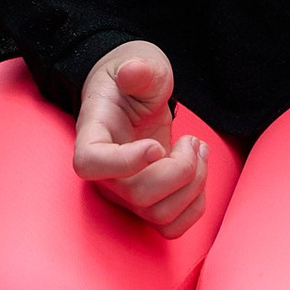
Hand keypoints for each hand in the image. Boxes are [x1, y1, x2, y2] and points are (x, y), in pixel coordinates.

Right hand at [74, 41, 212, 236]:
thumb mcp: (140, 63)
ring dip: (194, 184)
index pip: (90, 164)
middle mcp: (105, 172)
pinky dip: (194, 206)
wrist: (137, 95)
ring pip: (159, 214)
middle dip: (180, 170)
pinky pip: (171, 226)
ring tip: (198, 150)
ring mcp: (125, 192)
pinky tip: (197, 173)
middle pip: (138, 195)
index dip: (124, 163)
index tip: (156, 145)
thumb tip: (132, 72)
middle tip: (192, 140)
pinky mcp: (147, 203)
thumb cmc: (135, 80)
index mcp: (93, 134)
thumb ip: (139, 68)